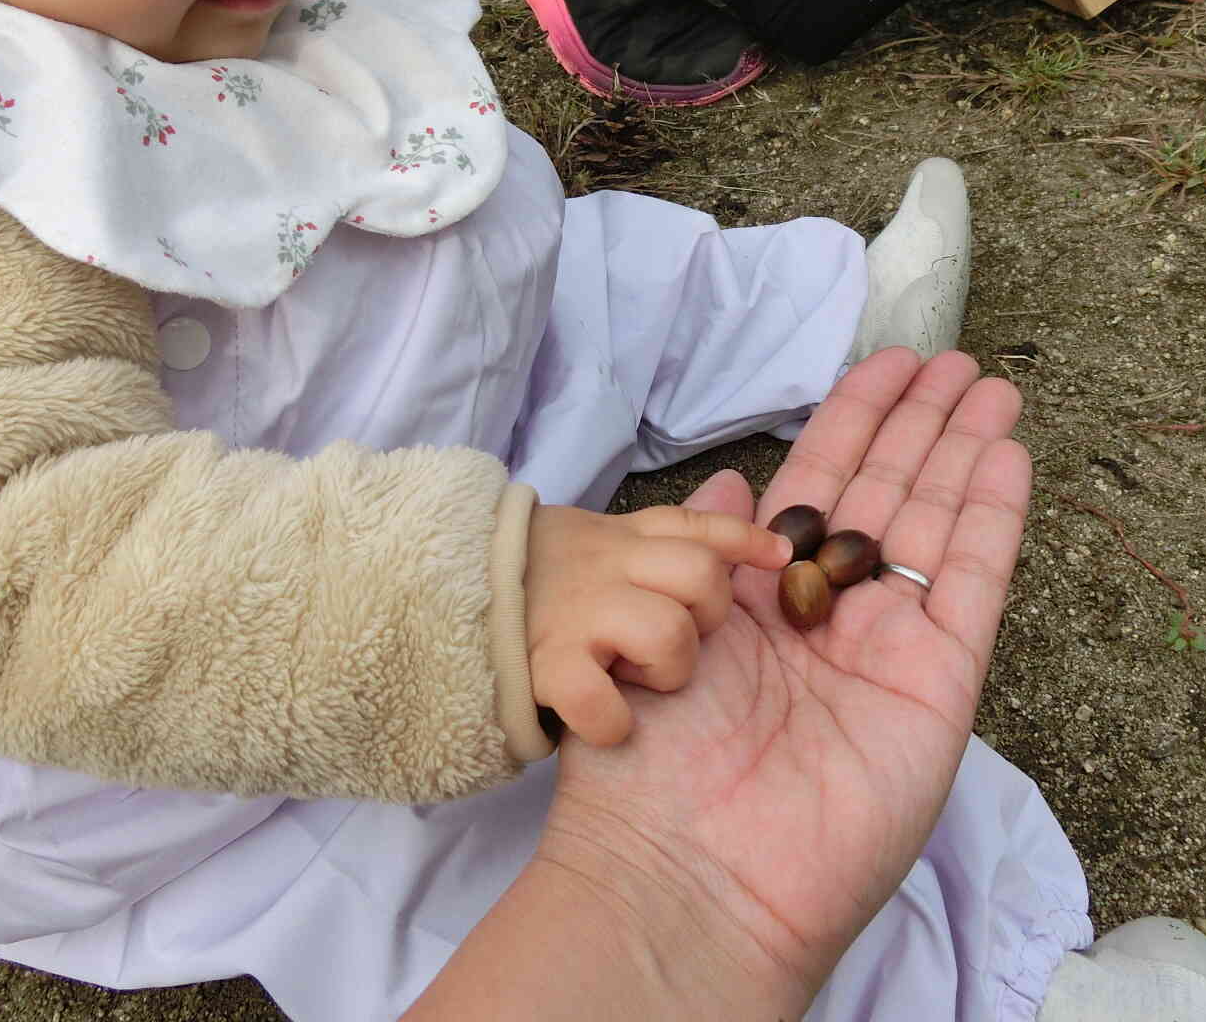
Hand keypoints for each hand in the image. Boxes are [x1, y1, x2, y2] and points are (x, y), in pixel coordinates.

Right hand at [523, 501, 791, 745]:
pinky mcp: (541, 667)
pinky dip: (610, 720)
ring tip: (634, 679)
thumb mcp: (591, 542)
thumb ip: (658, 532)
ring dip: (664, 668)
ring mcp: (574, 615)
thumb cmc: (523, 584)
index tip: (781, 557)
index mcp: (617, 540)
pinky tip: (605, 720)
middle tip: (672, 642)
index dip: (745, 540)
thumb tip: (737, 485)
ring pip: (668, 632)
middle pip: (700, 577)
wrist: (425, 598)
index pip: (694, 526)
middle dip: (707, 617)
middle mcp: (603, 568)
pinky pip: (604, 702)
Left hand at [539, 350, 1030, 1002]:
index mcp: (764, 597)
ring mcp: (890, 650)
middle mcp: (832, 616)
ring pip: (937, 528)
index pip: (821, 484)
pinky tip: (1006, 457)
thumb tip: (732, 483)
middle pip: (890, 495)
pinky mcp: (938, 687)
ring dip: (966, 454)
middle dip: (923, 425)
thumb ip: (706, 546)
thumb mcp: (660, 627)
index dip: (857, 421)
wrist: (688, 872)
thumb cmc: (652, 763)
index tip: (889, 363)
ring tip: (992, 387)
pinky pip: (971, 586)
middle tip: (957, 359)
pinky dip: (991, 521)